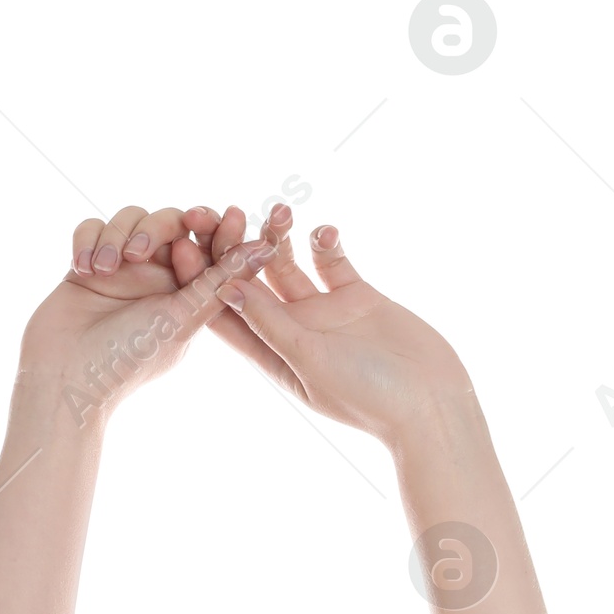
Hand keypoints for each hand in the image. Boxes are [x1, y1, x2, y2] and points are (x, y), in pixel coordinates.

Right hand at [19, 202, 275, 420]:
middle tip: (139, 250)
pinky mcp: (88, 263)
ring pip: (128, 217)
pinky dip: (87, 240)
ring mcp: (122, 269)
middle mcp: (157, 277)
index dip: (216, 226)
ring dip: (115, 236)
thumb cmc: (126, 360)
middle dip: (156, 228)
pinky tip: (82, 269)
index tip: (225, 215)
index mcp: (187, 293)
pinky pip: (91, 226)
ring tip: (103, 270)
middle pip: (168, 221)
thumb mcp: (180, 321)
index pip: (208, 245)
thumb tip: (264, 250)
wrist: (65, 379)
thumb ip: (220, 283)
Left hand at [190, 205, 472, 446]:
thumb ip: (270, 324)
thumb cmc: (367, 397)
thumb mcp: (310, 360)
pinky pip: (332, 260)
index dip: (203, 281)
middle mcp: (294, 331)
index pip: (228, 314)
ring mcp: (325, 312)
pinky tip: (323, 230)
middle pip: (253, 282)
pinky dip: (325, 243)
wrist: (429, 403)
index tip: (184, 246)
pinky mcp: (357, 296)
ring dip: (281, 238)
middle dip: (238, 248)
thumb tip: (224, 289)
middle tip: (225, 210)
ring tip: (279, 211)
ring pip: (291, 265)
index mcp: (272, 355)